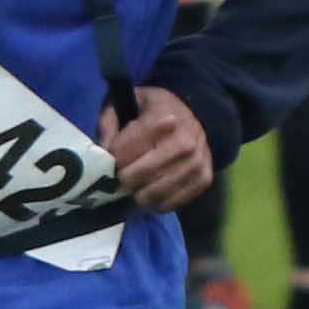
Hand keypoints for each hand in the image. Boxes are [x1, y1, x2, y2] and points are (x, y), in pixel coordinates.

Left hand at [104, 89, 216, 212]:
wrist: (191, 116)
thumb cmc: (151, 111)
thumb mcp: (125, 104)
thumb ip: (109, 124)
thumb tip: (103, 151)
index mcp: (164, 115)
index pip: (131, 144)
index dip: (115, 157)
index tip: (110, 162)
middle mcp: (186, 138)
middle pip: (147, 169)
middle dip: (127, 179)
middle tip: (119, 181)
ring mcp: (198, 159)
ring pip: (162, 188)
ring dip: (142, 195)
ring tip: (133, 192)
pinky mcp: (205, 177)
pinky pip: (178, 200)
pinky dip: (161, 204)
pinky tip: (151, 198)